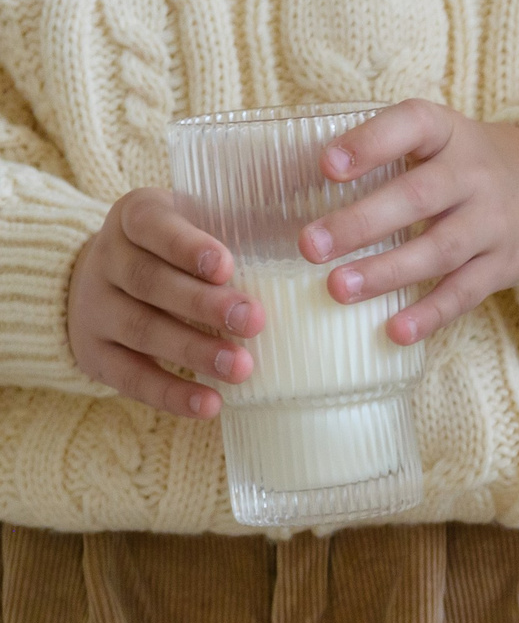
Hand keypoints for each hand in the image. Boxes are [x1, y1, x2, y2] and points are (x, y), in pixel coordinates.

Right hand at [66, 189, 265, 418]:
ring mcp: (95, 307)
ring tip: (242, 368)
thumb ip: (247, 221)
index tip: (226, 265)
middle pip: (150, 281)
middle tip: (254, 320)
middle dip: (203, 304)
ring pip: (142, 329)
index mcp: (135, 217)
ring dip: (194, 351)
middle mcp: (107, 259)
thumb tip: (320, 235)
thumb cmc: (181, 252)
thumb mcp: (202, 221)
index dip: (187, 246)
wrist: (107, 283)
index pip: (152, 225)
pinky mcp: (94, 353)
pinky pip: (130, 377)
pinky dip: (171, 394)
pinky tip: (211, 404)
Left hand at [298, 99, 518, 346]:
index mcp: (448, 133)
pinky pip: (465, 292)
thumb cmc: (466, 163)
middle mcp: (474, 175)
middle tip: (310, 245)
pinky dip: (430, 314)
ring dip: (387, 272)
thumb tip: (287, 179)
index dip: (370, 144)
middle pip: (419, 197)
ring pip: (439, 250)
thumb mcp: (436, 137)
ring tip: (338, 288)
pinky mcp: (503, 265)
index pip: (410, 126)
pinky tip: (395, 331)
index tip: (326, 166)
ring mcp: (491, 223)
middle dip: (363, 222)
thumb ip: (381, 148)